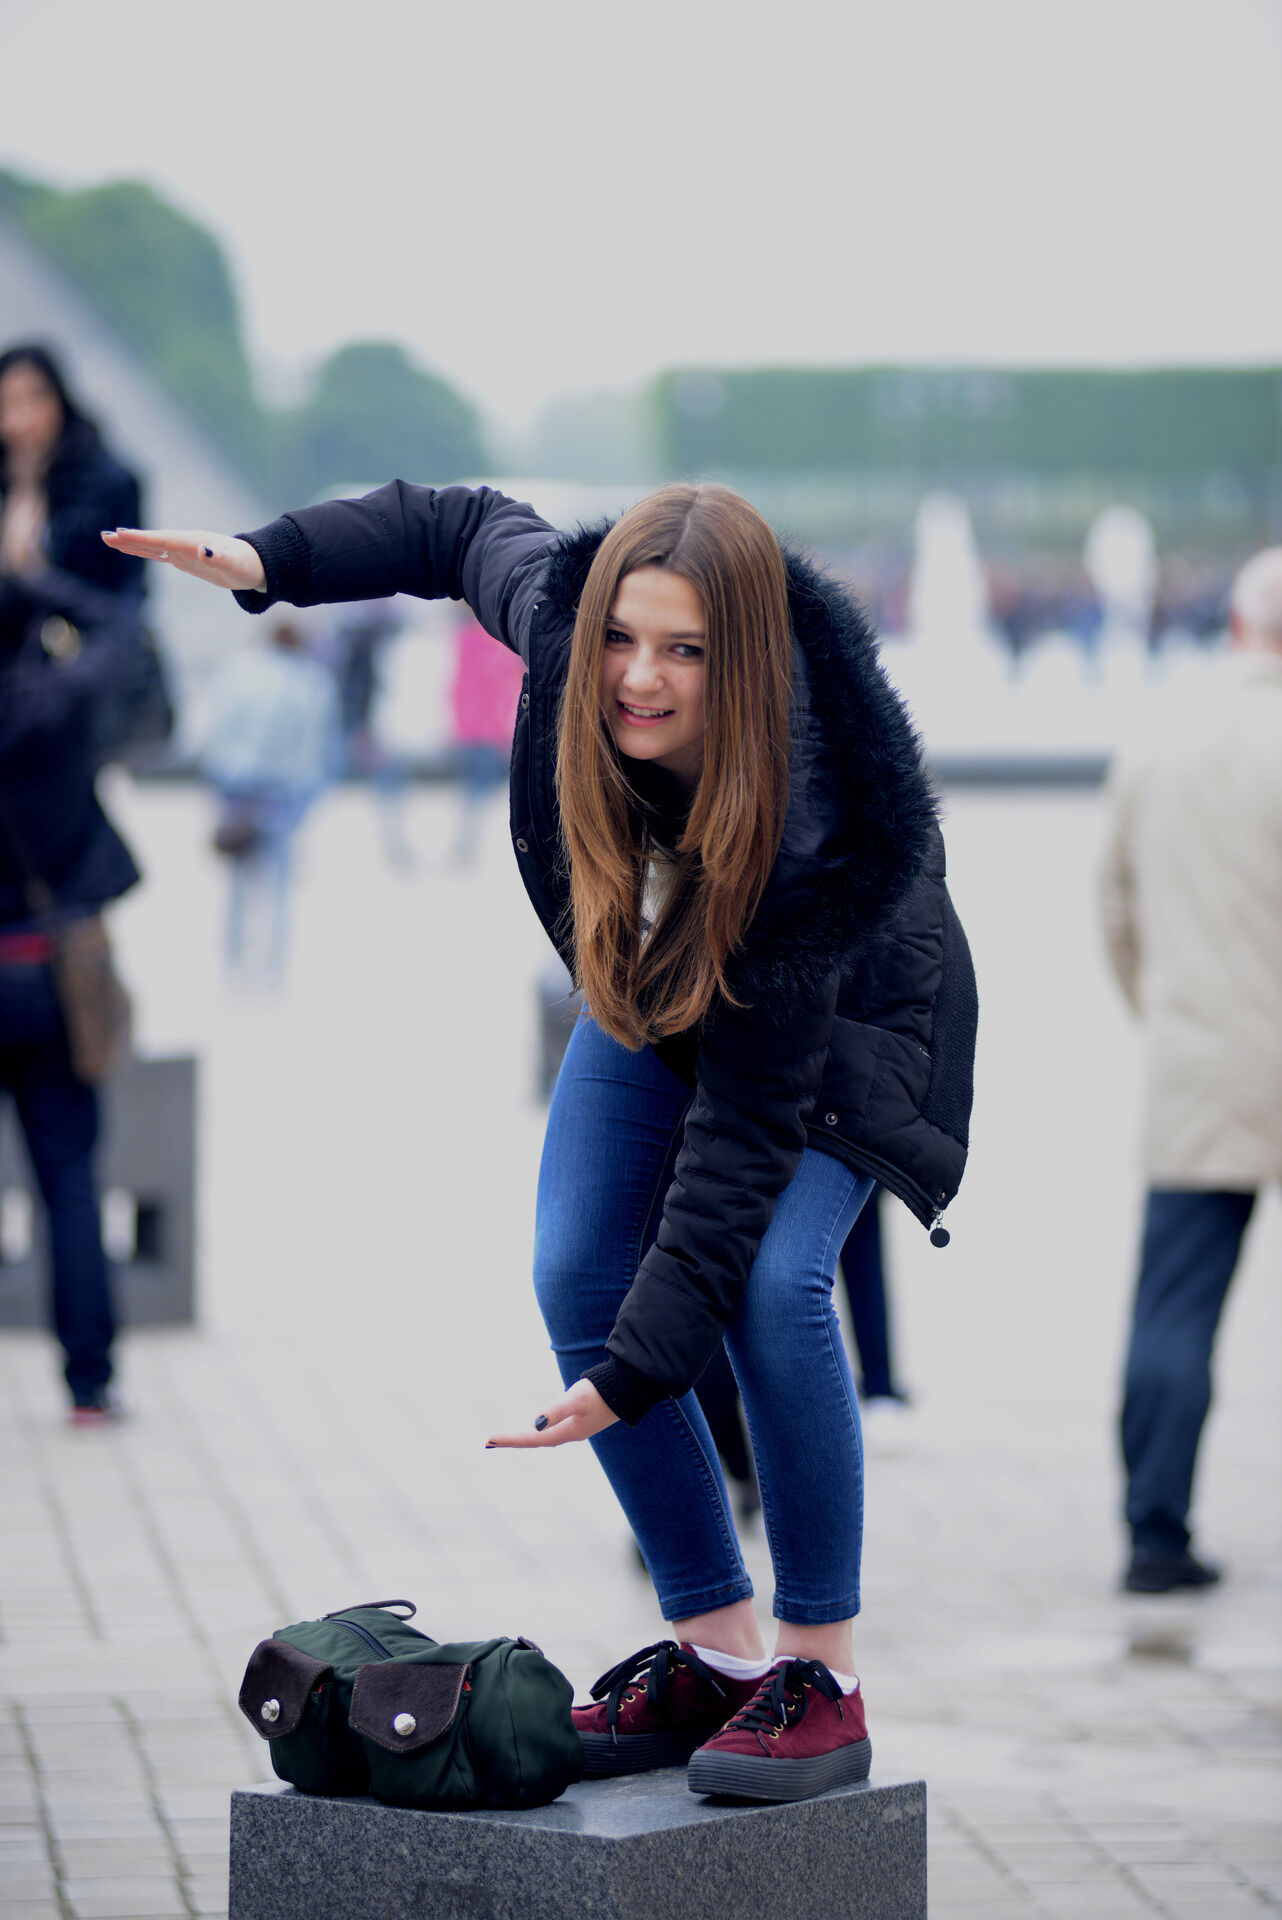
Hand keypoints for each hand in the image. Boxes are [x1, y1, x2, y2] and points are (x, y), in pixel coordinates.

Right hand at [101, 528, 266, 592]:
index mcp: (194, 542)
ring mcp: (184, 550)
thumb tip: (204, 551)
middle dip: (130, 539)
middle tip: (105, 536)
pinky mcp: (186, 559)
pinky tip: (132, 550)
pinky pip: (161, 555)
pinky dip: (145, 552)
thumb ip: (219, 557)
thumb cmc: (247, 565)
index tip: (121, 534)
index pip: (163, 540)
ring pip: (154, 547)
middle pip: (153, 541)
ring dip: (133, 544)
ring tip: (110, 540)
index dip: (142, 538)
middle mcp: (186, 543)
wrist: (256, 565)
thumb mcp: (235, 564)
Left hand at [486, 1379, 617, 1449]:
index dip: (510, 1439)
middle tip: (490, 1442)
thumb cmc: (603, 1391)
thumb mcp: (578, 1398)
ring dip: (525, 1437)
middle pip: (535, 1441)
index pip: (531, 1439)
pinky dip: (539, 1431)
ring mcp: (577, 1427)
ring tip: (508, 1438)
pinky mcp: (582, 1419)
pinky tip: (537, 1428)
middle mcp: (570, 1433)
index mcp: (568, 1432)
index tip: (488, 1440)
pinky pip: (553, 1430)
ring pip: (544, 1437)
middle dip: (513, 1440)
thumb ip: (557, 1410)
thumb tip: (536, 1424)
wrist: (630, 1387)